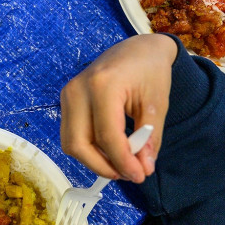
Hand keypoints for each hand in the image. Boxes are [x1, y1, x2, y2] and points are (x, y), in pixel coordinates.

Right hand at [60, 34, 177, 182]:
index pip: (107, 136)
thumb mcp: (157, 105)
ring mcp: (68, 95)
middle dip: (102, 166)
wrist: (137, 49)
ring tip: (120, 162)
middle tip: (126, 174)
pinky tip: (110, 149)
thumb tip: (143, 169)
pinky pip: (72, 135)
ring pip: (71, 144)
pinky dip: (90, 148)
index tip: (140, 176)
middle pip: (79, 145)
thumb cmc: (150, 71)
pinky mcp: (66, 101)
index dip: (122, 162)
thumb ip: (150, 139)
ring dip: (94, 160)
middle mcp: (78, 90)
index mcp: (103, 86)